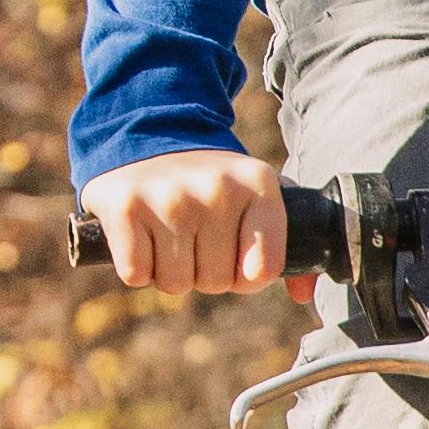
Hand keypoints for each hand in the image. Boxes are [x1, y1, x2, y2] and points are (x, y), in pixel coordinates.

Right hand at [85, 147, 291, 293]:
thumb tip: (303, 294)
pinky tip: (140, 234)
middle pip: (216, 282)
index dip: (247, 276)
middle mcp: (217, 188)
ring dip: (168, 271)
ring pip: (175, 283)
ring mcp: (170, 196)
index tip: (235, 255)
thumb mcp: (254, 197)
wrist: (147, 134)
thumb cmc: (208, 182)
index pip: (263, 270)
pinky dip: (136, 266)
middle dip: (202, 272)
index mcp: (258, 184)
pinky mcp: (126, 206)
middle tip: (192, 237)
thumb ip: (282, 244)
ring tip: (167, 233)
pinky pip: (136, 274)